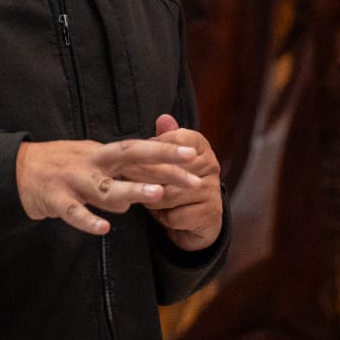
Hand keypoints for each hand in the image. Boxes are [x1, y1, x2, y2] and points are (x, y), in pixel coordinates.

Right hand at [15, 137, 201, 235]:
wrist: (15, 171)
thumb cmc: (60, 167)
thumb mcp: (91, 162)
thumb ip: (120, 173)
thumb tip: (150, 184)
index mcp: (101, 153)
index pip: (140, 150)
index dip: (167, 152)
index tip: (195, 155)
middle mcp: (91, 161)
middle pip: (131, 157)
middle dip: (162, 164)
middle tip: (192, 175)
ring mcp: (73, 179)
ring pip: (106, 186)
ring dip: (132, 190)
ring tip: (157, 194)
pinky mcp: (54, 198)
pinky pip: (73, 211)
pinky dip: (87, 220)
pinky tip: (103, 229)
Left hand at [145, 114, 222, 251]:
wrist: (194, 220)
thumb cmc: (174, 184)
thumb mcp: (166, 160)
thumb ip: (163, 139)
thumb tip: (163, 118)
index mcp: (199, 145)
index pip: (174, 140)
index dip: (151, 150)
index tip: (135, 159)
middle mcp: (211, 164)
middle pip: (168, 168)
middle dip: (145, 178)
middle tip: (127, 181)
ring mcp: (212, 189)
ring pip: (169, 194)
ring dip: (152, 200)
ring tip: (146, 199)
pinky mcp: (211, 213)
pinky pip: (175, 216)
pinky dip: (164, 218)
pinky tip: (163, 215)